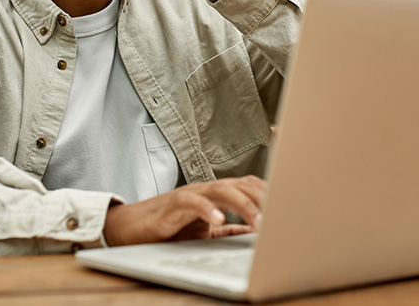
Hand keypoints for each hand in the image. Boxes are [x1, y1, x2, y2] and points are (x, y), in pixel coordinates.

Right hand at [102, 176, 265, 246]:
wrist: (130, 228)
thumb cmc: (168, 227)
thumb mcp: (205, 231)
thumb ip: (229, 231)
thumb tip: (253, 233)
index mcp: (215, 194)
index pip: (248, 186)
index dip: (269, 194)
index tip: (288, 206)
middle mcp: (205, 190)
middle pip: (240, 184)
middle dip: (263, 198)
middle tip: (281, 214)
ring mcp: (189, 194)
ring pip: (220, 190)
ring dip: (242, 204)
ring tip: (258, 220)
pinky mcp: (171, 206)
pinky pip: (191, 202)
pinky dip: (206, 209)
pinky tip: (218, 220)